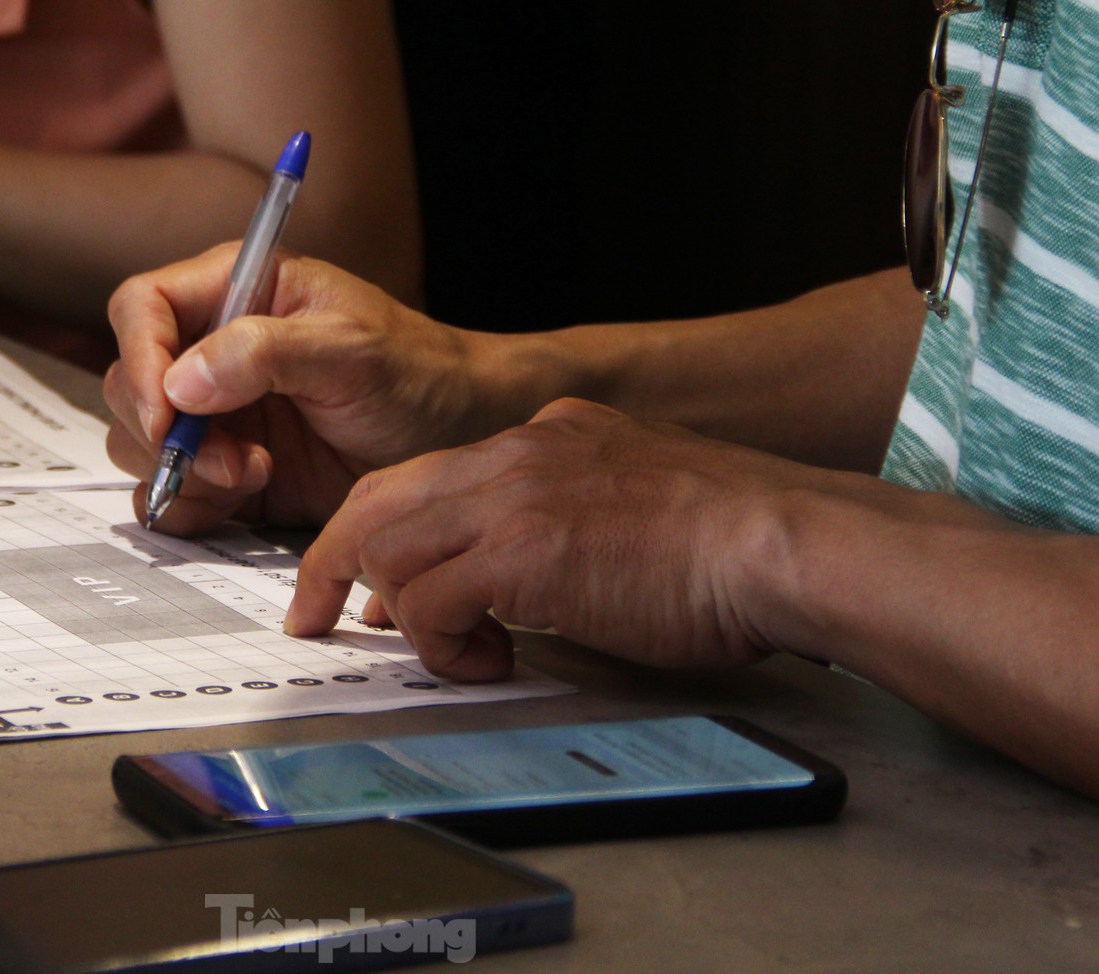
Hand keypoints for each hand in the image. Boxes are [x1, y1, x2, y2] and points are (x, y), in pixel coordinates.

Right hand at [104, 248, 506, 532]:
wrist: (455, 437)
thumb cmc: (416, 371)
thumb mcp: (351, 349)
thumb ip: (265, 352)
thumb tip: (182, 380)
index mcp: (235, 289)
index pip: (142, 306)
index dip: (141, 358)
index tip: (168, 415)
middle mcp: (211, 347)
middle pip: (130, 382)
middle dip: (164, 432)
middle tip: (230, 461)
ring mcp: (215, 412)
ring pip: (141, 443)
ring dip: (183, 472)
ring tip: (256, 475)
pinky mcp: (226, 468)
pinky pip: (172, 493)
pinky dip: (191, 506)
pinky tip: (249, 496)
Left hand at [283, 398, 879, 680]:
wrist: (780, 540)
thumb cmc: (734, 540)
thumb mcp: (637, 497)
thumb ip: (572, 514)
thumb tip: (528, 576)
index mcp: (547, 434)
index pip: (429, 474)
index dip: (384, 527)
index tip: (365, 579)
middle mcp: (518, 451)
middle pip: (382, 497)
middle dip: (335, 561)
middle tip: (318, 617)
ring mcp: (516, 496)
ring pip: (389, 544)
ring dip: (401, 611)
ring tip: (449, 653)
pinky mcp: (522, 553)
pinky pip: (430, 602)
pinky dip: (439, 643)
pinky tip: (485, 663)